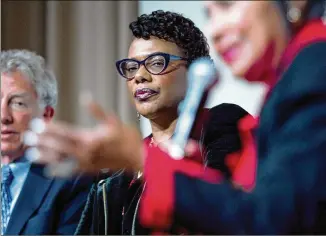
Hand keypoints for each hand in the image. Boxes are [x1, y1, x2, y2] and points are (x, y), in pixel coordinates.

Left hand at [23, 93, 143, 174]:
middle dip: (42, 141)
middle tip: (28, 137)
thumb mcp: (113, 121)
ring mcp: (86, 162)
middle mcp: (85, 151)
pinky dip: (59, 171)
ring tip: (31, 154)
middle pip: (59, 146)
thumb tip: (85, 96)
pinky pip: (71, 172)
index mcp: (90, 137)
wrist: (138, 157)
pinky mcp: (90, 170)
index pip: (65, 132)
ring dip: (45, 157)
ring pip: (62, 160)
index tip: (37, 124)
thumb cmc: (128, 138)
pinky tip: (49, 171)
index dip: (50, 128)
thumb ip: (97, 110)